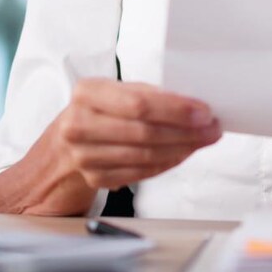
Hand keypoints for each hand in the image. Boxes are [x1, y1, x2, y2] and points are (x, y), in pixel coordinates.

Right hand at [50, 79, 222, 190]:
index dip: (175, 109)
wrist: (59, 149)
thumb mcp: (113, 94)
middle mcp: (79, 124)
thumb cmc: (96, 114)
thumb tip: (193, 106)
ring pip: (146, 155)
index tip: (203, 111)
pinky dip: (168, 163)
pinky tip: (182, 153)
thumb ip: (146, 96)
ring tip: (203, 140)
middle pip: (145, 131)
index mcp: (87, 92)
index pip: (138, 103)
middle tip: (212, 128)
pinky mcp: (95, 178)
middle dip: (186, 131)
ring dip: (182, 149)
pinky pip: (141, 172)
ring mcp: (84, 155)